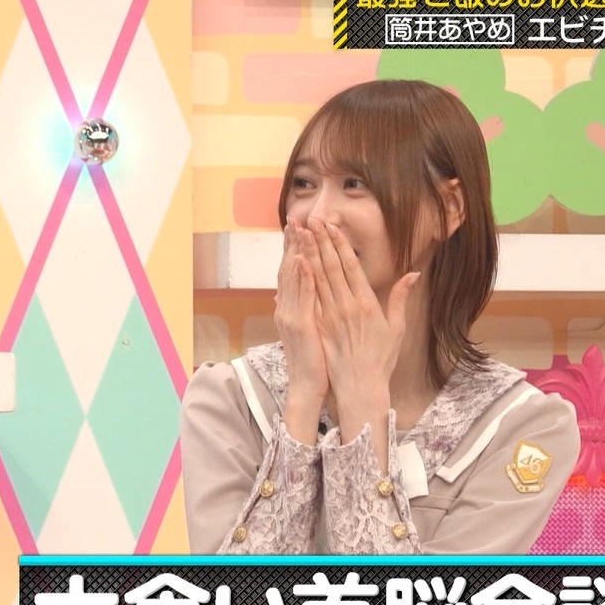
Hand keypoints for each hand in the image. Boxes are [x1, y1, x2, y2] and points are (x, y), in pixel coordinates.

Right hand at [274, 217, 327, 402]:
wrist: (308, 386)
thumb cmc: (316, 361)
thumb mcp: (310, 331)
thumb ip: (304, 308)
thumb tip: (293, 293)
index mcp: (293, 308)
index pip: (294, 272)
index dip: (296, 249)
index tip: (299, 227)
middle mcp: (288, 308)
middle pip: (290, 268)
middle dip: (292, 243)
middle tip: (294, 218)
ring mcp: (292, 315)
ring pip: (293, 278)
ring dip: (295, 252)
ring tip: (298, 230)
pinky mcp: (300, 325)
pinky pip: (302, 297)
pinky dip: (301, 278)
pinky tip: (302, 260)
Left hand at [302, 218, 419, 413]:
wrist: (361, 386)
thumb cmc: (381, 358)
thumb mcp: (397, 328)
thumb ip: (400, 298)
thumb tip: (413, 274)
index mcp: (367, 303)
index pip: (350, 266)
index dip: (339, 244)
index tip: (331, 226)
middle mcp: (346, 306)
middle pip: (331, 267)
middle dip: (320, 241)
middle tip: (311, 220)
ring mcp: (330, 316)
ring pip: (317, 279)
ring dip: (308, 254)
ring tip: (301, 235)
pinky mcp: (319, 326)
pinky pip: (310, 298)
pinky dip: (302, 279)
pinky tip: (295, 264)